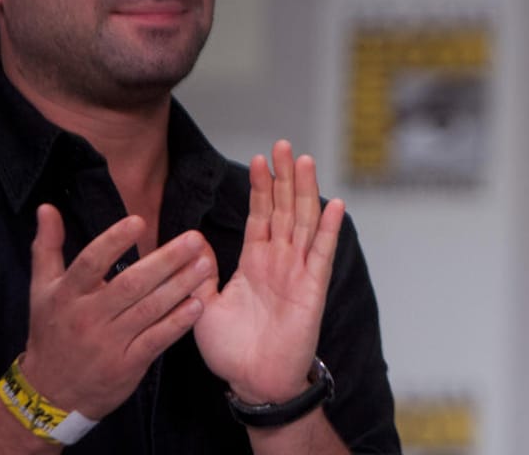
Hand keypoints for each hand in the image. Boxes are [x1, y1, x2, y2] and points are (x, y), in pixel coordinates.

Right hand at [21, 205, 213, 418]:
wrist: (49, 394)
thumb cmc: (51, 332)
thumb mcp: (41, 290)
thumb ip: (48, 247)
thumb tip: (47, 206)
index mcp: (67, 295)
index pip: (90, 263)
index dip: (114, 242)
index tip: (139, 221)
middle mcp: (87, 317)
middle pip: (130, 284)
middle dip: (166, 260)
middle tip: (195, 239)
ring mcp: (108, 343)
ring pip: (149, 310)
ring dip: (180, 286)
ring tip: (205, 265)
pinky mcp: (127, 365)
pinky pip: (157, 340)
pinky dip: (178, 323)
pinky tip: (199, 304)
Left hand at [193, 140, 344, 402]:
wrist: (253, 382)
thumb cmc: (230, 351)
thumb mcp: (203, 306)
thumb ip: (201, 274)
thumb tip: (193, 241)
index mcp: (255, 263)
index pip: (260, 215)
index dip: (261, 188)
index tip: (261, 158)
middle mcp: (279, 261)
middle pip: (284, 209)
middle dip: (284, 177)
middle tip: (284, 144)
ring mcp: (298, 272)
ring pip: (303, 222)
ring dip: (305, 191)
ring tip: (304, 160)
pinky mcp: (312, 288)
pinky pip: (321, 253)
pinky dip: (328, 228)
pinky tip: (334, 204)